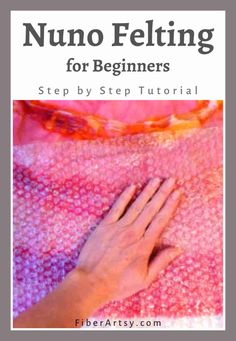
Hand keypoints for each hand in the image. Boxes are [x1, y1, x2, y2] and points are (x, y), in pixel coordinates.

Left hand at [76, 177, 181, 302]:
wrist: (91, 282)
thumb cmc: (119, 284)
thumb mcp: (145, 279)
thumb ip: (161, 262)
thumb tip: (177, 248)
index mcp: (144, 245)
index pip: (160, 220)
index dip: (170, 205)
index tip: (177, 193)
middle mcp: (133, 232)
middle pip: (151, 209)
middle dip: (162, 193)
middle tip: (171, 180)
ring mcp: (118, 227)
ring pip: (136, 205)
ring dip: (147, 191)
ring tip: (156, 180)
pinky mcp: (105, 225)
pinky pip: (117, 207)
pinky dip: (125, 196)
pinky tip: (132, 186)